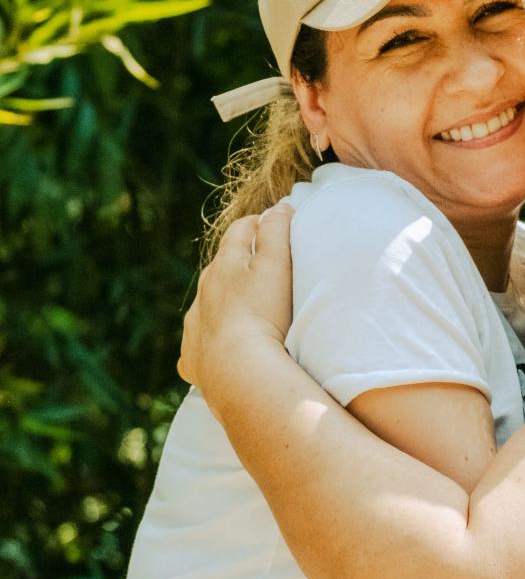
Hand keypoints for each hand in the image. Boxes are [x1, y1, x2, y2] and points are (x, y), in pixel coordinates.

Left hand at [179, 203, 294, 414]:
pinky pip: (199, 343)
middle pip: (221, 266)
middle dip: (239, 261)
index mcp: (224, 264)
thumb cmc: (264, 314)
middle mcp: (204, 291)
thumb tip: (278, 207)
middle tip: (264, 266)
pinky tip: (223, 350)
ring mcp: (195, 325)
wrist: (238, 371)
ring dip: (224, 301)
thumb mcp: (277, 264)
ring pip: (208, 304)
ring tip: (247, 310)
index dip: (259, 223)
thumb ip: (277, 230)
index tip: (273, 224)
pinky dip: (211, 340)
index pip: (240, 231)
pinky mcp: (192, 357)